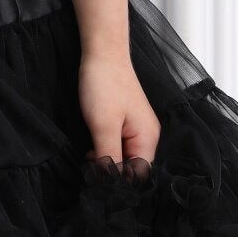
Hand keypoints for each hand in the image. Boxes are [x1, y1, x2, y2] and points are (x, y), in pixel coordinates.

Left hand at [77, 53, 159, 177]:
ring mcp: (136, 129)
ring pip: (124, 157)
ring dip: (107, 161)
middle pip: (133, 168)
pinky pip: (119, 146)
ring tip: (89, 158)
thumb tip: (110, 183)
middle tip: (90, 168)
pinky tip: (92, 149)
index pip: (139, 175)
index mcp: (149, 139)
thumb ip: (109, 157)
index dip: (119, 182)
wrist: (101, 53)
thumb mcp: (103, 126)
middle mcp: (147, 136)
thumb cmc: (104, 85)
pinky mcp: (125, 123)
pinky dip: (105, 150)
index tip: (97, 181)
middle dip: (112, 172)